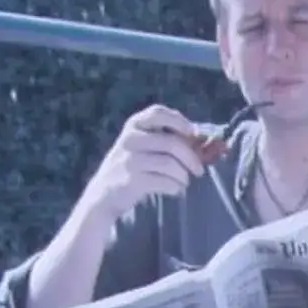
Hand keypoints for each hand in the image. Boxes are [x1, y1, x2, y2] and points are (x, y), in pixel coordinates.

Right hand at [76, 105, 205, 226]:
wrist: (104, 195)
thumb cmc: (132, 168)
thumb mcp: (142, 146)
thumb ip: (167, 139)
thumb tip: (202, 139)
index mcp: (134, 125)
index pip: (158, 113)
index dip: (179, 121)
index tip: (192, 134)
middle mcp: (130, 139)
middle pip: (172, 142)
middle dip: (192, 158)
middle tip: (199, 170)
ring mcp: (130, 159)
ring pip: (171, 164)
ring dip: (184, 176)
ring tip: (183, 182)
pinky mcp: (133, 180)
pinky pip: (166, 182)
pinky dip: (176, 188)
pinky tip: (175, 190)